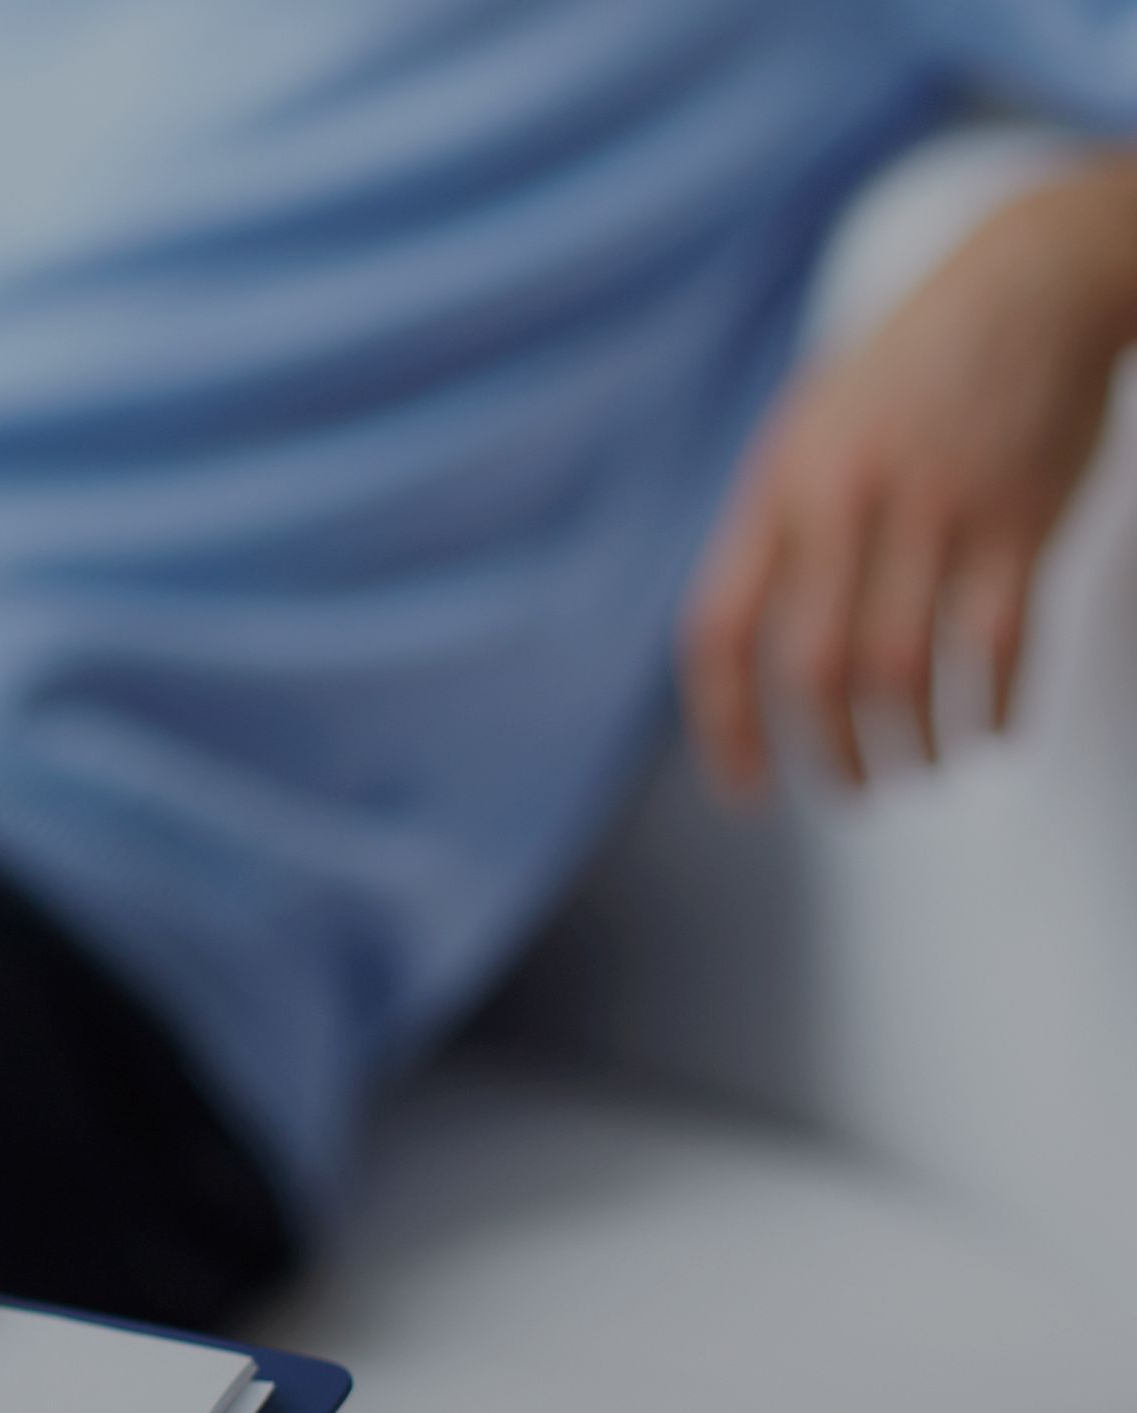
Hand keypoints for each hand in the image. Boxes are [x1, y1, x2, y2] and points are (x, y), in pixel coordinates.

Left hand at [685, 157, 1136, 800]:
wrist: (1028, 283)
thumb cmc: (908, 367)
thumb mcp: (811, 427)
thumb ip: (775, 525)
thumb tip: (745, 641)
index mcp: (777, 486)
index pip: (719, 628)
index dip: (722, 723)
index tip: (743, 786)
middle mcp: (844, 502)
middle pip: (811, 667)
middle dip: (825, 752)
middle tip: (849, 793)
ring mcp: (934, 509)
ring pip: (901, 667)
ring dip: (908, 743)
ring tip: (919, 771)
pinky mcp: (1018, 516)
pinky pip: (996, 641)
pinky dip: (992, 704)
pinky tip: (992, 733)